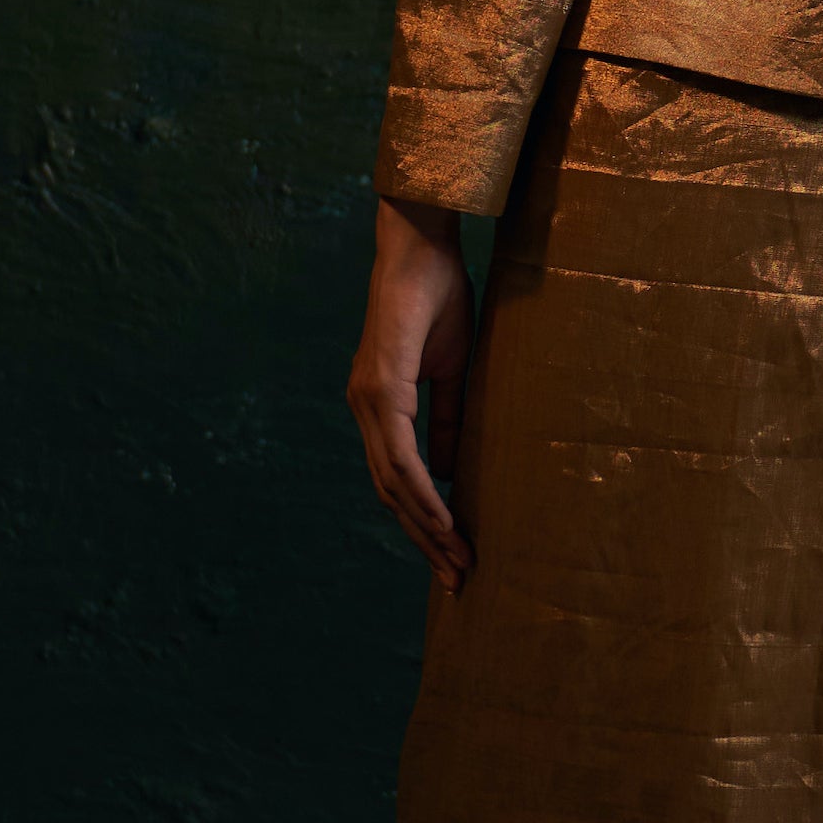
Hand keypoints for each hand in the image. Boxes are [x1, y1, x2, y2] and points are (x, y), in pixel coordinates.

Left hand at [347, 198, 476, 590]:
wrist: (421, 244)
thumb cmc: (439, 295)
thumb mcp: (453, 369)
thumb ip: (449, 420)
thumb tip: (452, 472)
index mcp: (378, 405)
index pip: (396, 479)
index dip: (422, 521)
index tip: (453, 553)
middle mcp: (364, 409)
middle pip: (389, 494)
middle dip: (424, 540)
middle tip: (456, 578)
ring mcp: (368, 400)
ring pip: (392, 483)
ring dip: (426, 527)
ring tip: (458, 560)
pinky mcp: (381, 387)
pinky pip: (400, 454)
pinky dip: (422, 491)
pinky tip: (444, 518)